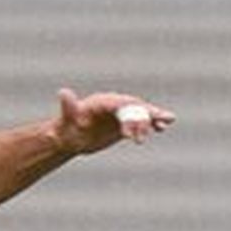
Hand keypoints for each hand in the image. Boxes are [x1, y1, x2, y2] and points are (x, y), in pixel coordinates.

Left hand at [53, 89, 174, 154]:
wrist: (69, 138)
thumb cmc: (64, 130)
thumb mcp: (66, 121)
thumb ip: (68, 107)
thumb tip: (62, 92)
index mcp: (100, 102)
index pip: (116, 105)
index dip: (125, 113)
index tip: (129, 131)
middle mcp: (113, 104)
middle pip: (132, 108)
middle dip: (142, 118)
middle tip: (147, 133)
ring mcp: (120, 113)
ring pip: (140, 113)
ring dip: (153, 117)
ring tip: (167, 122)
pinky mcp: (125, 123)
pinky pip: (142, 121)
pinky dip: (154, 122)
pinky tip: (164, 126)